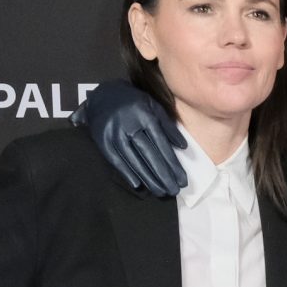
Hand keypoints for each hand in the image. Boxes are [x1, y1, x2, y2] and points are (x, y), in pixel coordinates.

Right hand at [74, 81, 185, 196]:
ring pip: (133, 160)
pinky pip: (116, 160)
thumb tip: (183, 147)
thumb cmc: (134, 102)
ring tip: (160, 191)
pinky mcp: (102, 140)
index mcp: (144, 115)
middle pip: (148, 154)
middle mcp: (129, 124)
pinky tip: (138, 185)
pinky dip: (127, 173)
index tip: (182, 179)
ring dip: (148, 178)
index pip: (161, 144)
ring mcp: (114, 133)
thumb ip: (168, 126)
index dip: (172, 164)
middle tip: (174, 191)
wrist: (103, 94)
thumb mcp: (153, 106)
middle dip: (163, 175)